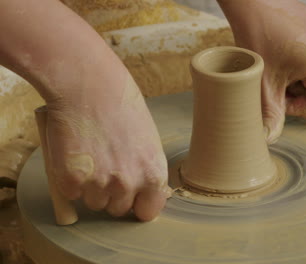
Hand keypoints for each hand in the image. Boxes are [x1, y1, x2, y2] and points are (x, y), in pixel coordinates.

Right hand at [44, 71, 170, 221]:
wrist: (89, 85)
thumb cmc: (121, 105)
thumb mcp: (147, 140)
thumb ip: (144, 168)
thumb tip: (140, 189)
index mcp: (153, 175)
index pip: (148, 212)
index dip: (137, 204)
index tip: (130, 197)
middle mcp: (128, 184)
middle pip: (117, 209)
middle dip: (111, 194)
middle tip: (105, 164)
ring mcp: (98, 184)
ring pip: (93, 202)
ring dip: (90, 187)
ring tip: (91, 154)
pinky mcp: (71, 180)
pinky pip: (71, 192)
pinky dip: (69, 179)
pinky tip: (75, 152)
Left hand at [219, 0, 305, 142]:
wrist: (254, 1)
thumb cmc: (256, 35)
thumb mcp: (262, 82)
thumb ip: (270, 114)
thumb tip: (270, 139)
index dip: (297, 108)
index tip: (279, 94)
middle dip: (298, 90)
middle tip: (276, 77)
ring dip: (300, 76)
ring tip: (280, 63)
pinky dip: (304, 60)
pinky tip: (286, 51)